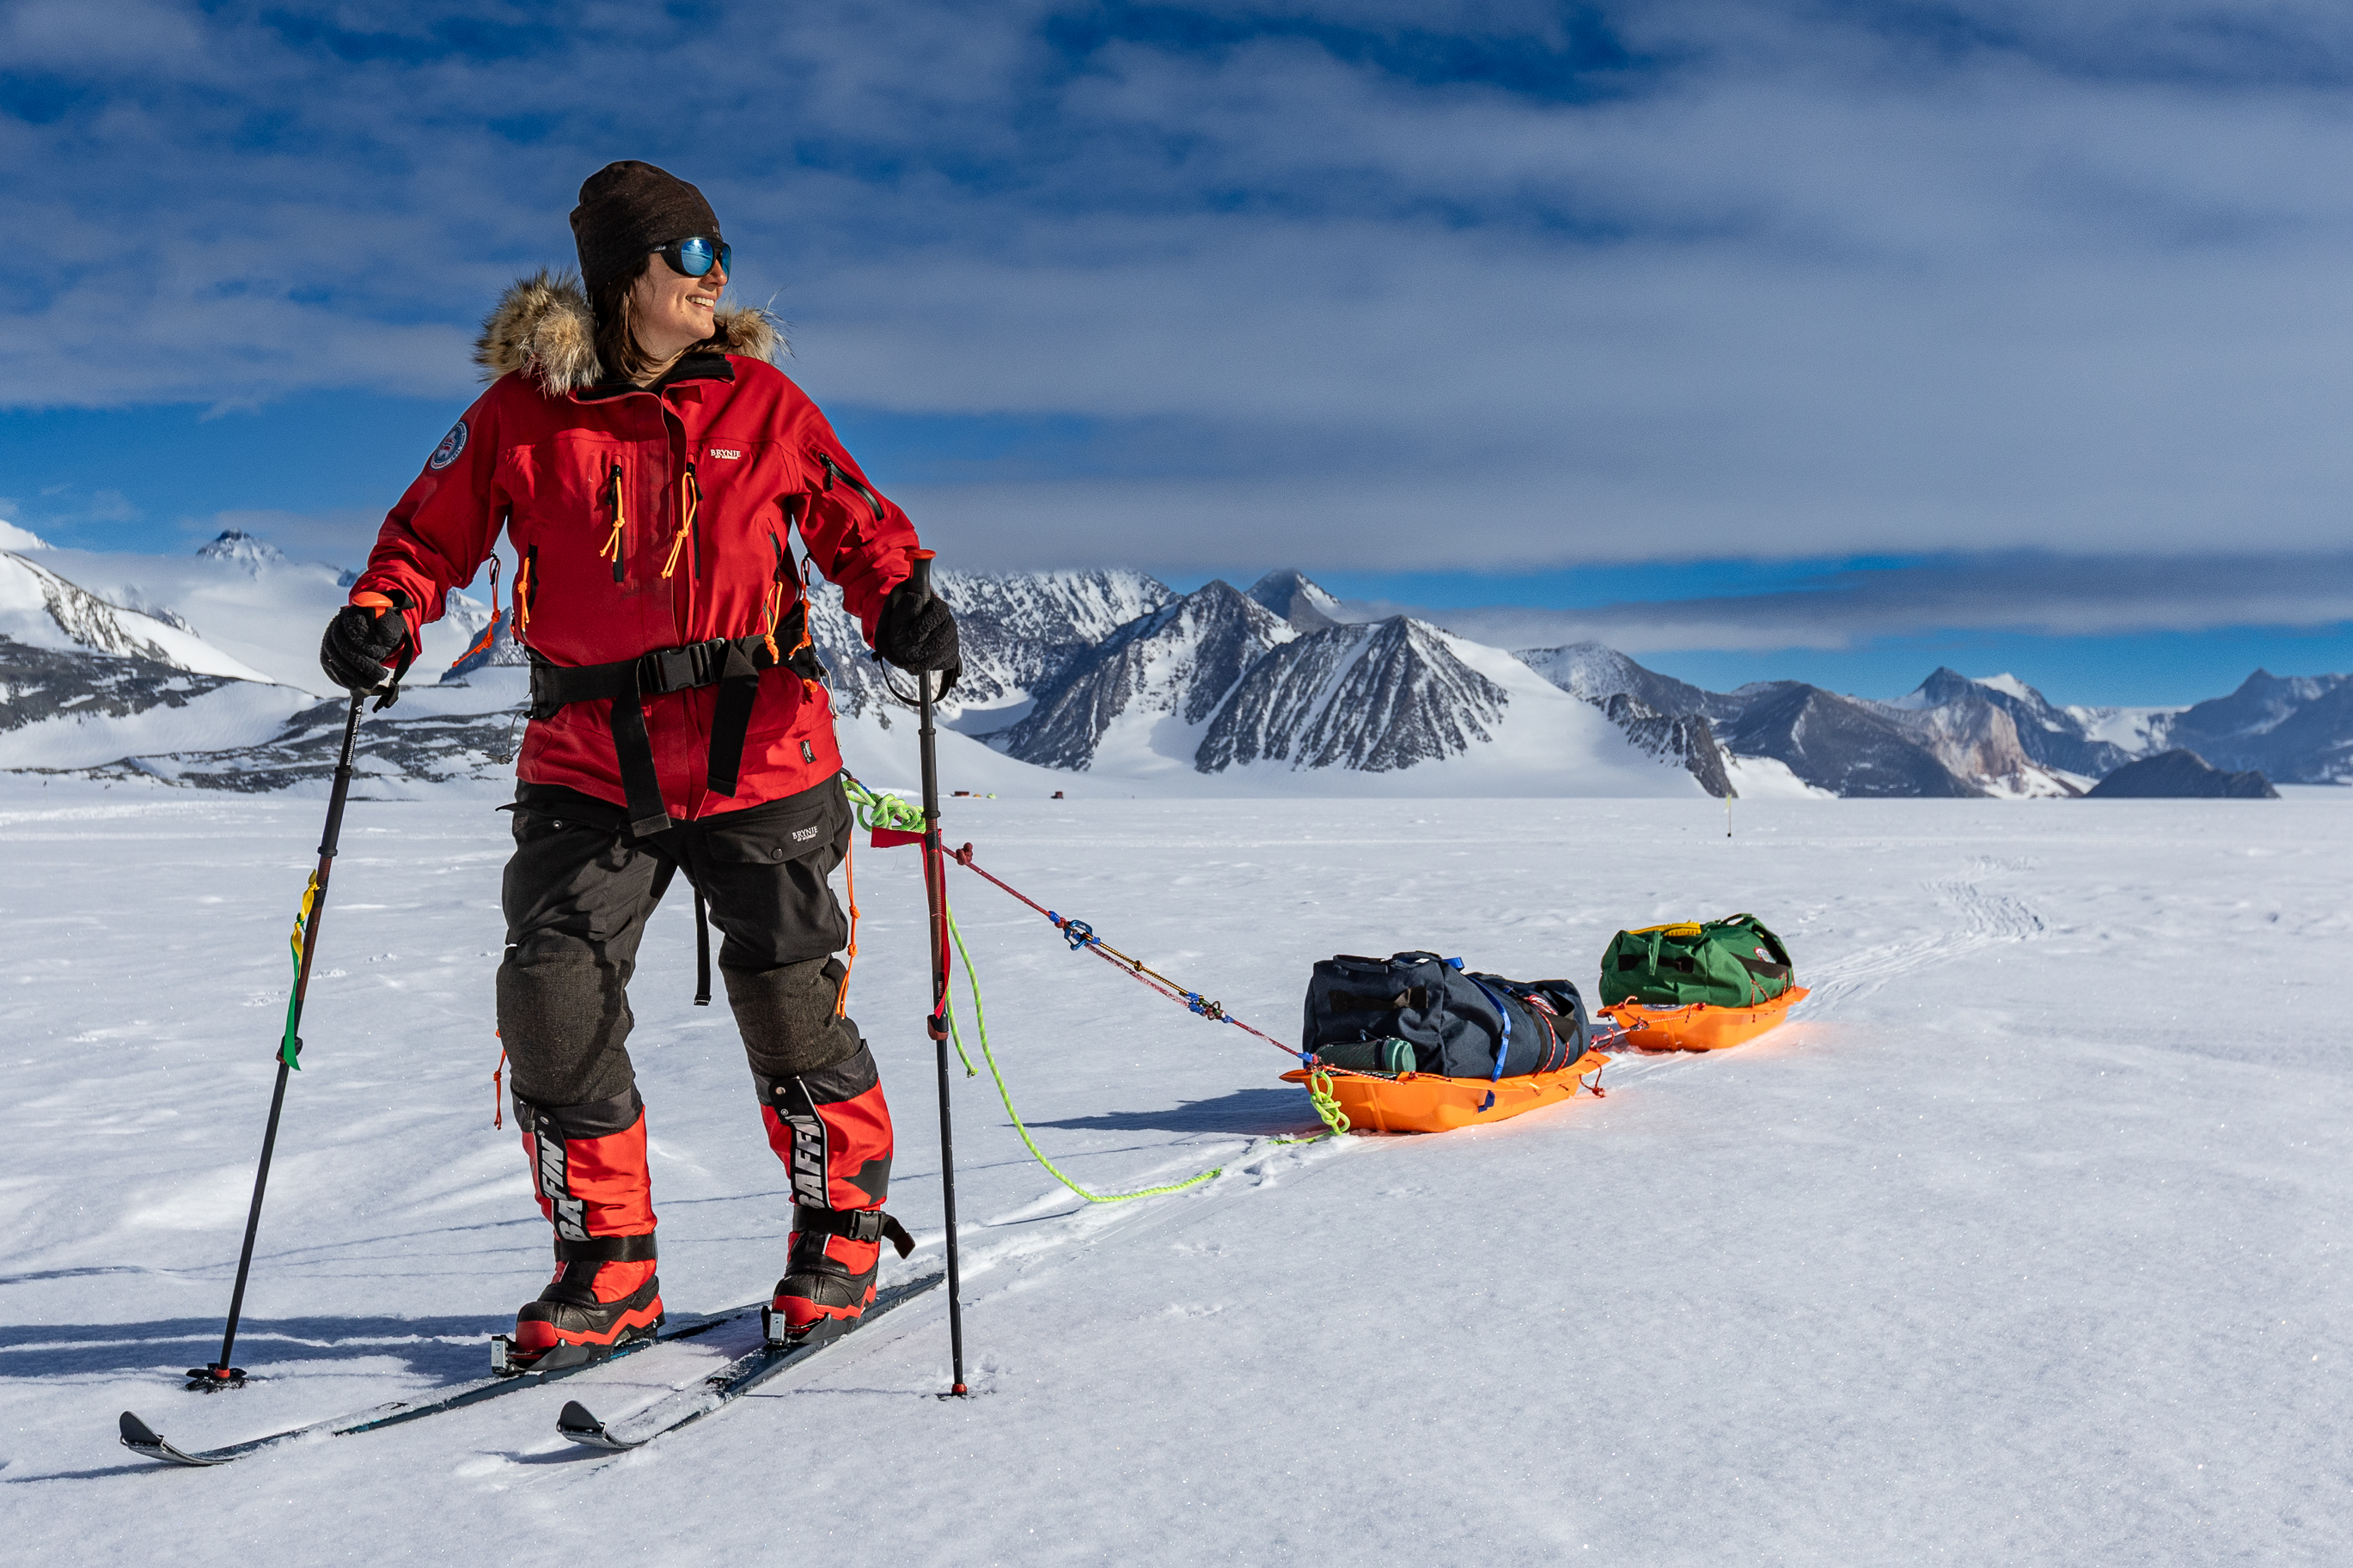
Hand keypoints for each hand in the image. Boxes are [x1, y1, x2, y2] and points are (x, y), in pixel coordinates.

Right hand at [319, 592, 412, 691]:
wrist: (373, 639)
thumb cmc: (382, 633)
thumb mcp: (390, 629)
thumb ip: (388, 627)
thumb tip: (382, 623)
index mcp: (352, 614)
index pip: (353, 628)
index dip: (366, 643)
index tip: (381, 654)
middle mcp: (336, 626)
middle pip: (343, 646)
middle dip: (364, 664)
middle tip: (380, 674)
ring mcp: (329, 641)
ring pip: (336, 659)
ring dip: (356, 674)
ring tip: (373, 681)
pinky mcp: (326, 656)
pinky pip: (331, 669)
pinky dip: (345, 679)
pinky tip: (358, 684)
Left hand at [875, 579, 960, 695]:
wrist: (899, 645)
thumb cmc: (900, 627)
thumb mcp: (897, 618)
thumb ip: (905, 607)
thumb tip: (916, 598)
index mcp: (936, 607)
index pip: (939, 611)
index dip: (927, 624)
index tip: (913, 635)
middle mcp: (947, 622)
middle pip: (946, 633)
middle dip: (926, 647)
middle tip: (909, 652)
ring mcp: (951, 638)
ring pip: (946, 649)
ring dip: (926, 658)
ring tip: (910, 659)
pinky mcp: (950, 654)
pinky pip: (946, 661)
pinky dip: (929, 665)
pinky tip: (917, 665)